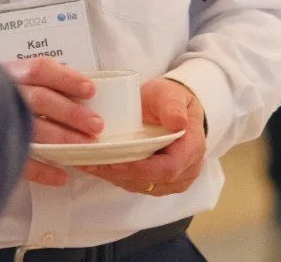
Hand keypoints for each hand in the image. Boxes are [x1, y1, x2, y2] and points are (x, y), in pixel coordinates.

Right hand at [2, 58, 98, 186]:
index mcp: (9, 74)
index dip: (66, 79)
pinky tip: (62, 176)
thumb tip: (80, 95)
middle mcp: (1, 95)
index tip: (90, 90)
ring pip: (32, 130)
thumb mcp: (13, 82)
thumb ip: (40, 85)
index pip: (39, 70)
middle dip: (71, 113)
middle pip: (40, 99)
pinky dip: (44, 171)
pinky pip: (21, 162)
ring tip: (86, 147)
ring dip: (63, 139)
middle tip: (96, 124)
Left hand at [81, 77, 206, 196]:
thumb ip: (172, 106)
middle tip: (92, 161)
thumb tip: (178, 121)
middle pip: (151, 181)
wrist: (170, 107)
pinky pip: (134, 184)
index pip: (168, 168)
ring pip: (139, 185)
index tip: (115, 162)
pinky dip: (114, 176)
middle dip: (120, 173)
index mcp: (192, 149)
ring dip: (113, 176)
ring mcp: (171, 180)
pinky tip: (96, 165)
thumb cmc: (169, 99)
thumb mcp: (170, 94)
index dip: (141, 169)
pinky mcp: (156, 182)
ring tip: (88, 162)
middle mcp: (185, 170)